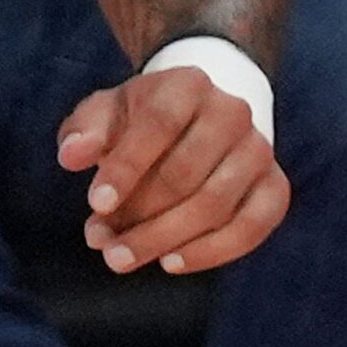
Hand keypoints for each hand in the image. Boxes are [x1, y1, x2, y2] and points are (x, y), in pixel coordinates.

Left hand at [55, 65, 287, 275]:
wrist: (203, 114)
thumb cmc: (145, 118)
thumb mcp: (110, 111)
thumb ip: (85, 130)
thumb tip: (71, 156)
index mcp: (188, 84)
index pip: (158, 124)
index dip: (126, 167)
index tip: (94, 204)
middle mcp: (232, 112)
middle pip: (185, 173)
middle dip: (138, 215)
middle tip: (101, 242)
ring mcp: (259, 150)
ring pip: (215, 204)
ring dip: (165, 239)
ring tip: (123, 257)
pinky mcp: (275, 186)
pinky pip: (252, 227)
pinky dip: (211, 252)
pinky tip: (171, 263)